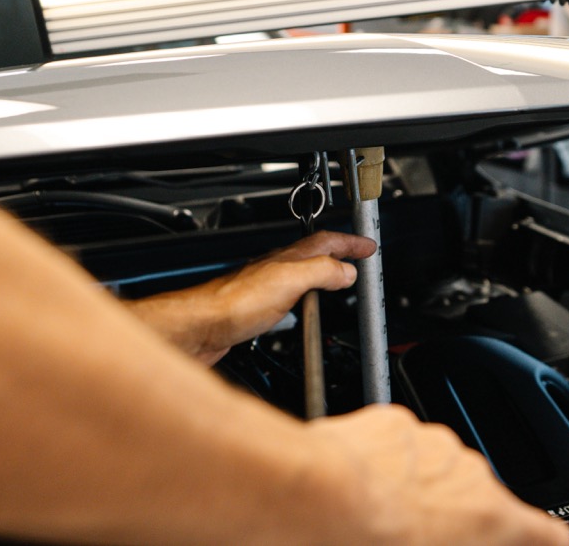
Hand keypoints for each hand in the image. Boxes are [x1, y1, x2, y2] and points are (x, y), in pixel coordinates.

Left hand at [126, 230, 373, 363]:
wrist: (199, 326)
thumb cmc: (233, 303)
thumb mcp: (287, 282)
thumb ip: (320, 272)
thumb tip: (347, 271)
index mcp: (286, 259)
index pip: (325, 242)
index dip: (349, 242)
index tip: (368, 245)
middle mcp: (275, 270)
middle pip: (314, 255)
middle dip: (339, 254)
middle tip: (358, 257)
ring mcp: (265, 289)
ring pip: (302, 276)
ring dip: (323, 275)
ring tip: (339, 281)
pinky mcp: (256, 309)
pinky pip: (290, 298)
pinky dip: (306, 299)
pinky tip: (302, 310)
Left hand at [307, 405, 568, 545]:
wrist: (318, 498)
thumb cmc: (369, 541)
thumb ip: (466, 542)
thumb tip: (458, 537)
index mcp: (491, 515)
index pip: (549, 534)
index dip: (546, 542)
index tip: (545, 545)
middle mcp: (469, 471)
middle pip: (479, 500)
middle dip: (458, 521)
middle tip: (421, 540)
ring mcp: (431, 442)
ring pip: (438, 471)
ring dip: (422, 491)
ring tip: (382, 520)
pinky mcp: (391, 422)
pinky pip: (402, 448)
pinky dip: (391, 466)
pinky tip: (364, 492)